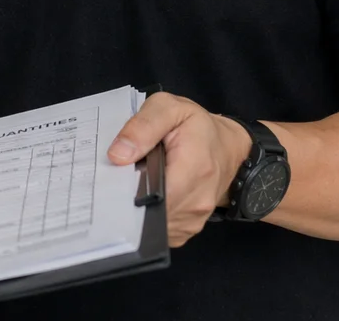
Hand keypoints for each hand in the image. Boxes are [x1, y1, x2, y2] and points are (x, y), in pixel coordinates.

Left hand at [107, 92, 251, 246]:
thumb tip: (117, 155)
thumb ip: (143, 126)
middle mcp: (196, 202)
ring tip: (131, 183)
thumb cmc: (198, 128)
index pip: (153, 195)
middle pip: (147, 213)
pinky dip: (146, 215)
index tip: (110, 180)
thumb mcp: (171, 108)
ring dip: (136, 207)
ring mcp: (192, 221)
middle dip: (126, 198)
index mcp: (194, 169)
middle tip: (116, 178)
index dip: (125, 190)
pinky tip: (142, 195)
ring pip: (150, 224)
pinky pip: (157, 229)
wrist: (228, 149)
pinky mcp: (185, 230)